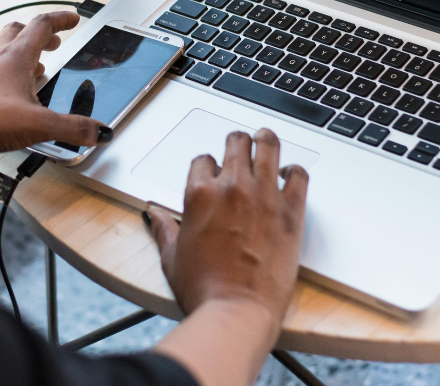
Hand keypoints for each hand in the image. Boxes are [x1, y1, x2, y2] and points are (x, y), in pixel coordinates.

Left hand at [0, 11, 109, 156]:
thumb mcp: (40, 125)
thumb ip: (73, 129)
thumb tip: (99, 131)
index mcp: (16, 57)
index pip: (42, 25)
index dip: (61, 20)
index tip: (73, 19)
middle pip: (18, 30)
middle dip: (39, 34)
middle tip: (53, 43)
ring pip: (0, 47)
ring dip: (19, 51)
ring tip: (33, 68)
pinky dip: (1, 71)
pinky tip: (6, 91)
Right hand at [148, 129, 307, 328]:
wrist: (236, 312)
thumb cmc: (204, 288)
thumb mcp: (171, 255)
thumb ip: (163, 227)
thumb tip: (153, 213)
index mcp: (200, 193)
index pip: (204, 159)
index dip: (209, 165)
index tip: (214, 174)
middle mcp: (231, 186)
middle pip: (236, 142)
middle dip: (237, 142)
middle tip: (241, 147)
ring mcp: (263, 195)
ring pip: (268, 145)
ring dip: (265, 140)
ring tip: (265, 139)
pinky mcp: (291, 211)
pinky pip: (299, 175)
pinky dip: (295, 171)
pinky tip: (290, 174)